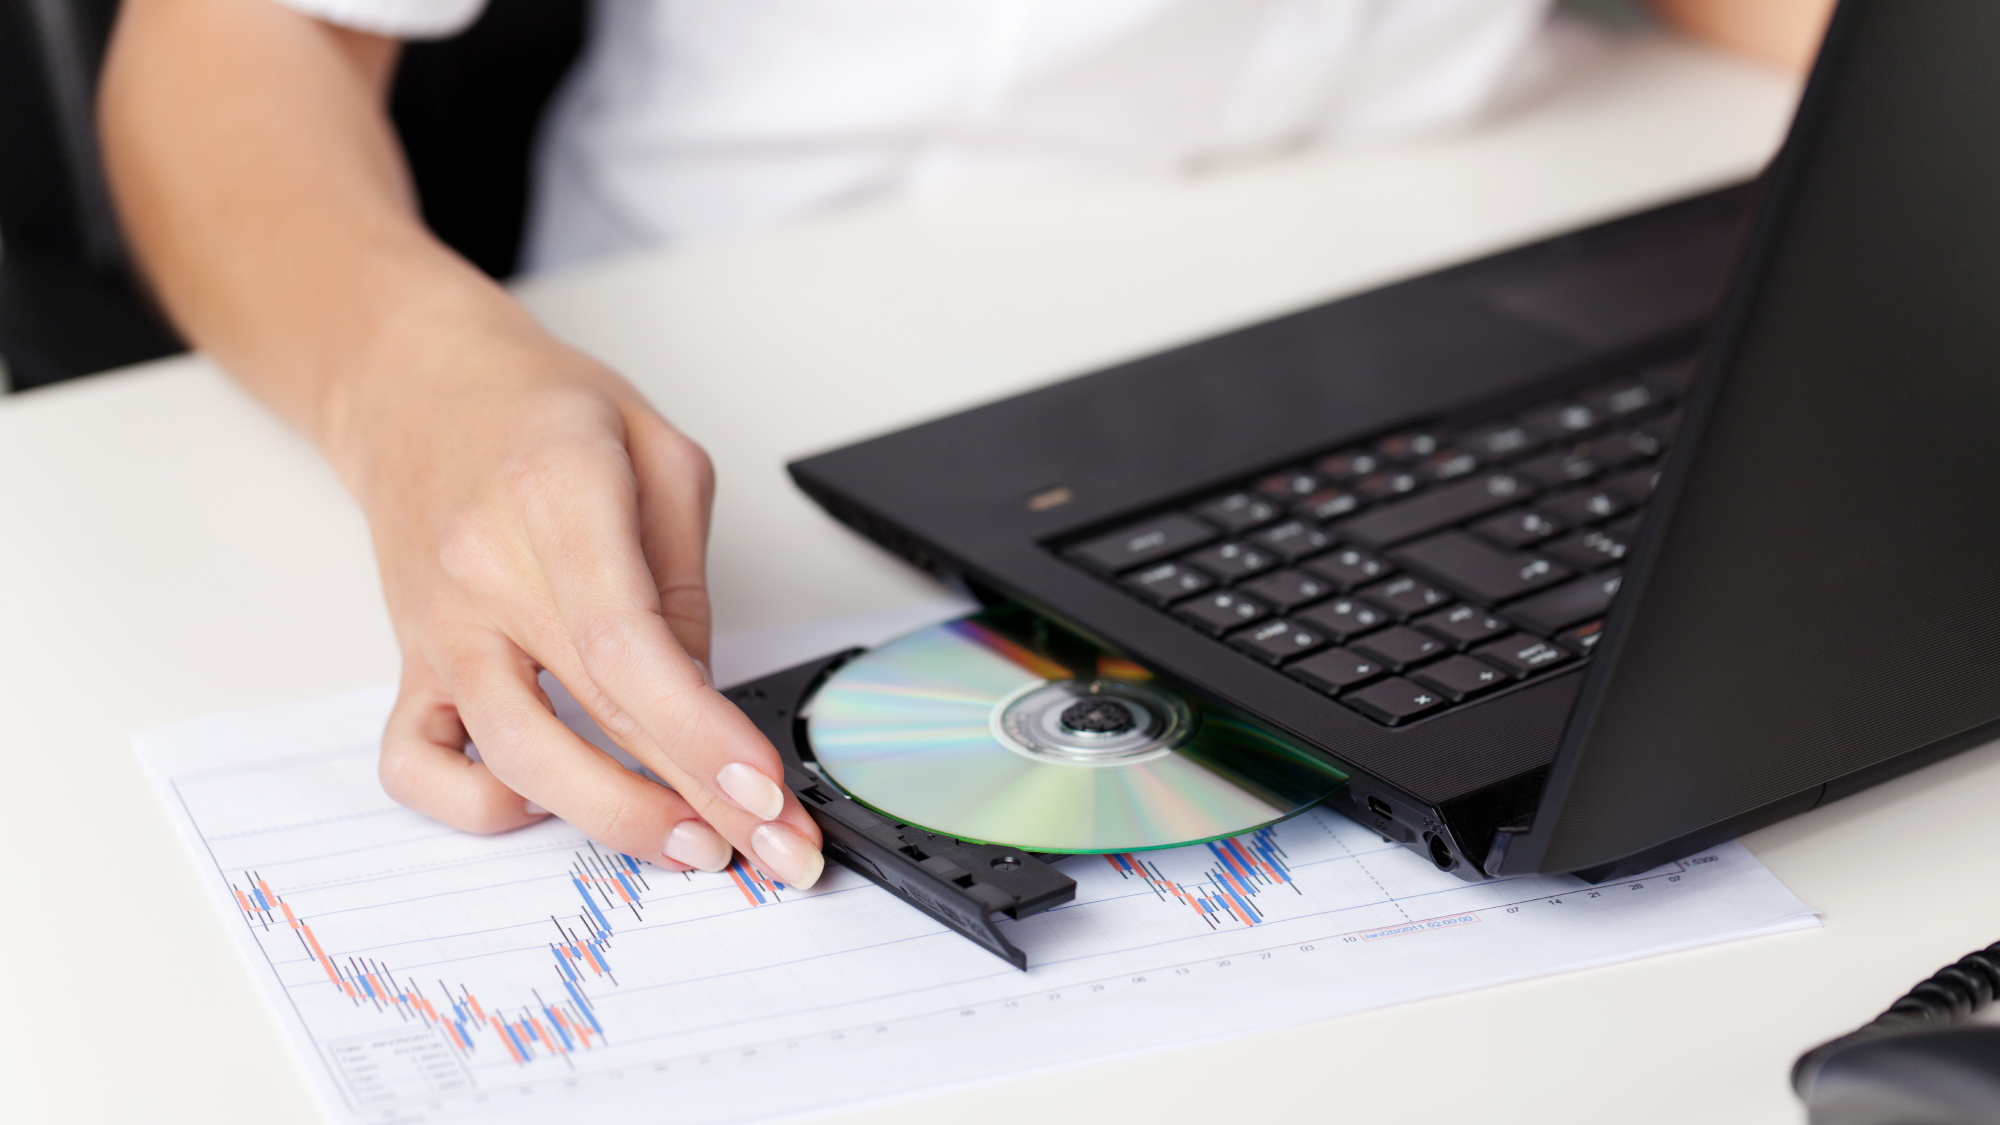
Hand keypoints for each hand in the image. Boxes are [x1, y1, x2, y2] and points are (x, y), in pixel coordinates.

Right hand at [331, 321, 824, 886]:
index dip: (700, 733)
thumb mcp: (657, 454)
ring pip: (511, 760)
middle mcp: (483, 574)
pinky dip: (480, 806)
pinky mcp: (408, 663)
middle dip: (696, 799)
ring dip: (612, 821)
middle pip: (590, 718)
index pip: (628, 648)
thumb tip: (702, 697)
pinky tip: (547, 803)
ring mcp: (438, 628)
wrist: (415, 384)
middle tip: (773, 847)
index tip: (766, 789)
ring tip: (694, 844)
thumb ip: (684, 579)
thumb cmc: (542, 411)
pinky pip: (416, 765)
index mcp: (554, 501)